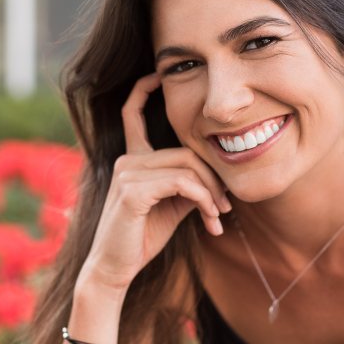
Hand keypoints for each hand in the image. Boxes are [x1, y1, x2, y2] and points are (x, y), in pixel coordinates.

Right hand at [78, 73, 230, 291]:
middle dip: (213, 179)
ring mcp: (127, 173)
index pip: (131, 114)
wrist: (116, 269)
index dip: (142, 92)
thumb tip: (217, 180)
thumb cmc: (143, 236)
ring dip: (212, 194)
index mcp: (133, 160)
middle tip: (227, 206)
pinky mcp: (133, 191)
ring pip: (188, 167)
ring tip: (219, 218)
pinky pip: (182, 183)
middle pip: (186, 151)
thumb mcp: (172, 206)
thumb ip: (189, 186)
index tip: (156, 75)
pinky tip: (210, 220)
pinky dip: (204, 200)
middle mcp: (127, 160)